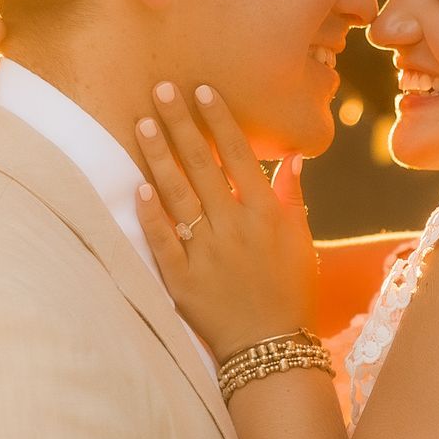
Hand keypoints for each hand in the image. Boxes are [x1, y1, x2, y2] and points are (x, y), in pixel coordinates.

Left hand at [135, 81, 320, 360]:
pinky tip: (137, 186)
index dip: (218, 119)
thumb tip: (292, 159)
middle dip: (181, 124)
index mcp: (264, 213)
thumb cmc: (291, 294)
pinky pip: (162, 240)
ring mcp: (206, 252)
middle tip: (161, 89)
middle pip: (202, 164)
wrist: (271, 349)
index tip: (201, 89)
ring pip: (178, 194)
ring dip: (160, 156)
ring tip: (143, 122)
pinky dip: (151, 214)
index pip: (237, 154)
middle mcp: (234, 226)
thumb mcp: (301, 243)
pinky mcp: (182, 280)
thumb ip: (292, 198)